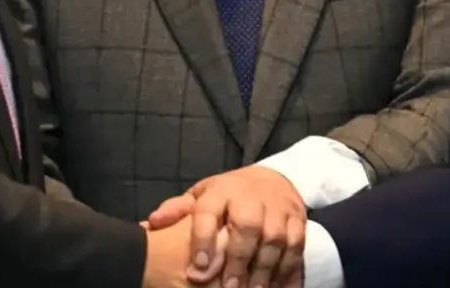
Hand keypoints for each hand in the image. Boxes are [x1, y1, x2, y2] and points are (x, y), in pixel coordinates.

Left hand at [147, 166, 306, 287]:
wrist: (274, 179)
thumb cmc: (229, 195)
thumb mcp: (202, 195)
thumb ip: (178, 209)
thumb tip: (151, 223)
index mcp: (222, 191)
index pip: (209, 210)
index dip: (204, 238)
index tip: (199, 268)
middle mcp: (252, 197)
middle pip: (248, 225)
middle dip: (239, 259)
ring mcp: (279, 208)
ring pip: (276, 238)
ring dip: (266, 269)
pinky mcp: (298, 221)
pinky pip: (298, 247)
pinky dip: (290, 271)